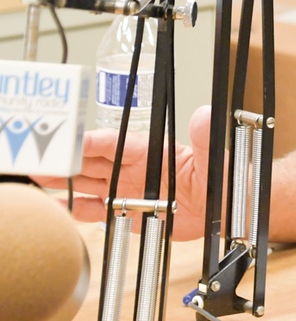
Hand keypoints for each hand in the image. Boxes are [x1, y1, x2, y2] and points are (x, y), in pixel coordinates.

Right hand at [33, 104, 212, 239]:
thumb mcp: (215, 154)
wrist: (224, 208)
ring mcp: (129, 190)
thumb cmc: (221, 176)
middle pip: (94, 160)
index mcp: (152, 151)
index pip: (115, 143)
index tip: (69, 141)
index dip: (90, 141)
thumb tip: (203, 114)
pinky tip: (61, 205)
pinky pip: (98, 210)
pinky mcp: (129, 212)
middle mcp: (135, 169)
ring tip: (40, 177)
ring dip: (67, 180)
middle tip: (41, 158)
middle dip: (67, 159)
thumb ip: (205, 136)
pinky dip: (79, 208)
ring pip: (90, 182)